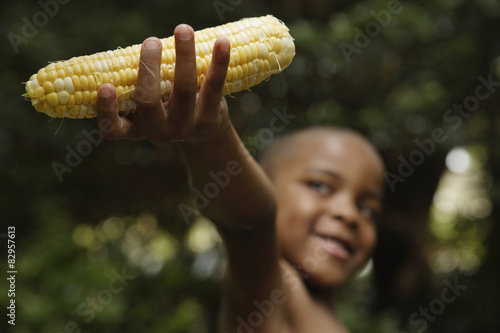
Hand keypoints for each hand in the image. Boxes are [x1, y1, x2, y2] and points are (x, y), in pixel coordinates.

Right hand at [96, 24, 230, 143]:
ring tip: (182, 29)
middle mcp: (159, 132)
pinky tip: (222, 41)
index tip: (106, 86)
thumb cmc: (166, 107)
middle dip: (148, 68)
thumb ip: (141, 82)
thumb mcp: (149, 103)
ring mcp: (185, 127)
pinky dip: (219, 62)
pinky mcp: (209, 118)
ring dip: (183, 55)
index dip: (107, 111)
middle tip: (151, 40)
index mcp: (136, 128)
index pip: (113, 129)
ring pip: (184, 89)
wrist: (204, 132)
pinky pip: (214, 87)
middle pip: (148, 101)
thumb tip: (141, 44)